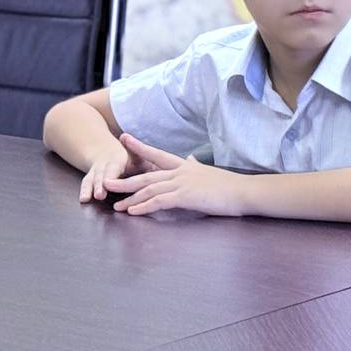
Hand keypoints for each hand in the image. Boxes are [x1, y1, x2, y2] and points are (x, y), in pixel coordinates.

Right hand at [79, 133, 167, 202]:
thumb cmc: (130, 159)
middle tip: (100, 194)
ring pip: (92, 178)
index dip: (112, 175)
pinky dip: (84, 190)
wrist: (106, 152)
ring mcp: (96, 170)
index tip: (109, 183)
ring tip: (87, 199)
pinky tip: (83, 199)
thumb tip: (177, 165)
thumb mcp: (142, 159)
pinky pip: (86, 184)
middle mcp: (106, 163)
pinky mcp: (91, 178)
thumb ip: (154, 164)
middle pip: (102, 174)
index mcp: (119, 158)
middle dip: (100, 184)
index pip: (115, 167)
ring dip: (89, 188)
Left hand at [103, 134, 244, 216]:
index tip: (124, 138)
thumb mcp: (208, 173)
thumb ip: (195, 167)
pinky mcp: (186, 197)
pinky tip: (133, 211)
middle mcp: (180, 172)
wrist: (244, 191)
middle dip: (125, 179)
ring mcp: (182, 183)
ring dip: (131, 198)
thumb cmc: (229, 186)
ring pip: (150, 190)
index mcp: (185, 165)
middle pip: (146, 175)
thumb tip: (191, 160)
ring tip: (116, 205)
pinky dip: (144, 207)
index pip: (157, 154)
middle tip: (106, 180)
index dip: (140, 147)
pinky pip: (159, 202)